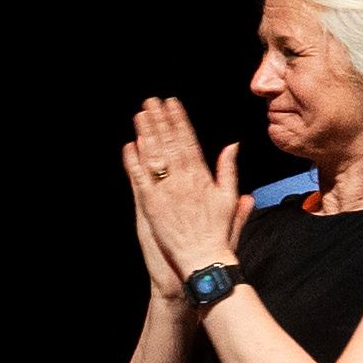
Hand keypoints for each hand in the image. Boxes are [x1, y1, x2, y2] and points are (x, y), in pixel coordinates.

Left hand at [123, 97, 250, 286]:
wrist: (204, 261)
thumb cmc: (219, 234)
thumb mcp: (229, 199)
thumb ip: (229, 171)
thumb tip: (233, 146)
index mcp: (203, 178)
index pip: (189, 142)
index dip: (179, 121)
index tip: (172, 104)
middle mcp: (184, 181)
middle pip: (170, 144)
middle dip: (161, 121)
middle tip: (151, 101)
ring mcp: (167, 193)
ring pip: (155, 157)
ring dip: (147, 134)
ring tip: (140, 115)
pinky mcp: (152, 206)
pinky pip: (141, 180)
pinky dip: (135, 162)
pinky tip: (130, 146)